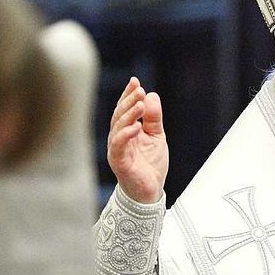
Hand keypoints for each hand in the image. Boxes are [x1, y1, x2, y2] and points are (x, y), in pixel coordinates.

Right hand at [108, 77, 168, 203]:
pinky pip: (119, 145)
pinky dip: (126, 134)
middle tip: (139, 90)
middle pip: (120, 114)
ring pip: (118, 127)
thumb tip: (152, 96)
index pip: (125, 108)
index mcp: (127, 130)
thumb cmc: (150, 165)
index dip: (128, 95)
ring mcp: (117, 149)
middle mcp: (119, 137)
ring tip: (140, 104)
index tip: (135, 81)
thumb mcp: (157, 136)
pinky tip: (136, 127)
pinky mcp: (119, 161)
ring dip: (129, 114)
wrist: (150, 192)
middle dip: (129, 101)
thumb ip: (154, 118)